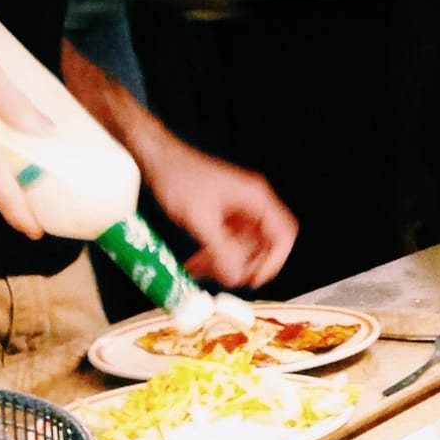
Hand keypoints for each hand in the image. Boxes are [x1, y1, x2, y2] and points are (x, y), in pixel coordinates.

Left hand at [140, 138, 295, 285]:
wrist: (157, 159)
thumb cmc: (179, 176)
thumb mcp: (200, 219)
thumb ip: (220, 250)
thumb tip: (234, 277)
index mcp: (256, 199)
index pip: (282, 234)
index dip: (274, 260)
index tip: (256, 278)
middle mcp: (253, 204)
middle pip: (263, 244)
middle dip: (244, 264)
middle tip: (226, 279)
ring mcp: (239, 209)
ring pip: (243, 246)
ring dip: (226, 263)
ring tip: (202, 273)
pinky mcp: (224, 214)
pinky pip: (228, 241)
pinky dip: (214, 255)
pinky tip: (197, 265)